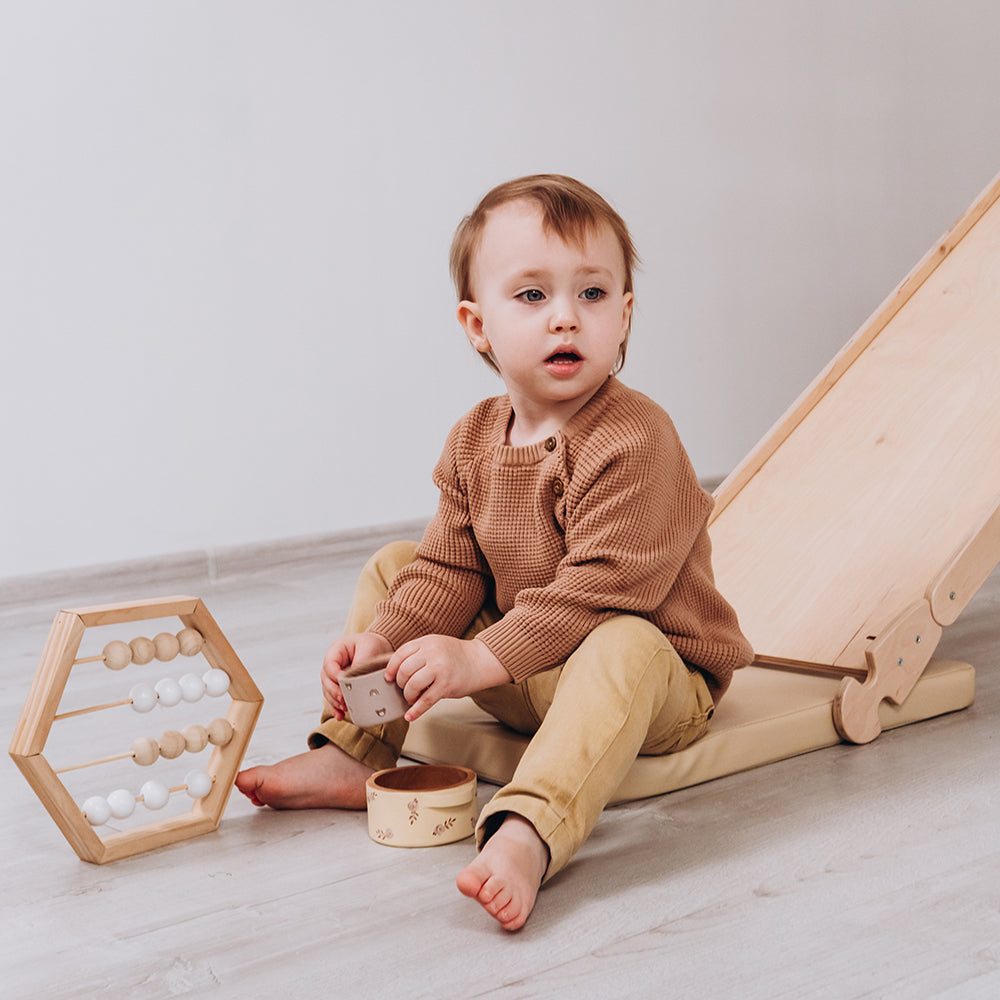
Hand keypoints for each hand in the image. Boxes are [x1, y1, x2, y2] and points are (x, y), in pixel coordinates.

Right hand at [321, 633, 393, 719]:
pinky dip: (336, 707)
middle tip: (344, 701)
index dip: (334, 676)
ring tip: (344, 709)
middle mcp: (332, 663)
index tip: (343, 685)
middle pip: (326, 679)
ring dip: (334, 702)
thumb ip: (360, 663)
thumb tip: (354, 682)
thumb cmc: (373, 645)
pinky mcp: (339, 686)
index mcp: (337, 650)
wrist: (379, 647)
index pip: (329, 664)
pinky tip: (340, 716)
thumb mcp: (369, 649)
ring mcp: (334, 675)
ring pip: (328, 691)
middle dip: (334, 692)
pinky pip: (334, 698)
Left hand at [386, 635, 511, 721]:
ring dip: (408, 695)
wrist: (481, 661)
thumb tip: (397, 672)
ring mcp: (440, 669)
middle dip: (401, 683)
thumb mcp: (437, 646)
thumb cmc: (457, 656)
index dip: (392, 667)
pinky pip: (426, 700)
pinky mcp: (447, 685)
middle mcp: (433, 653)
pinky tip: (410, 715)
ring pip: (413, 685)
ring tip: (412, 698)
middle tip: (405, 689)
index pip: (401, 653)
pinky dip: (416, 710)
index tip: (389, 677)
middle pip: (405, 670)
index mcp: (428, 642)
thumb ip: (419, 654)